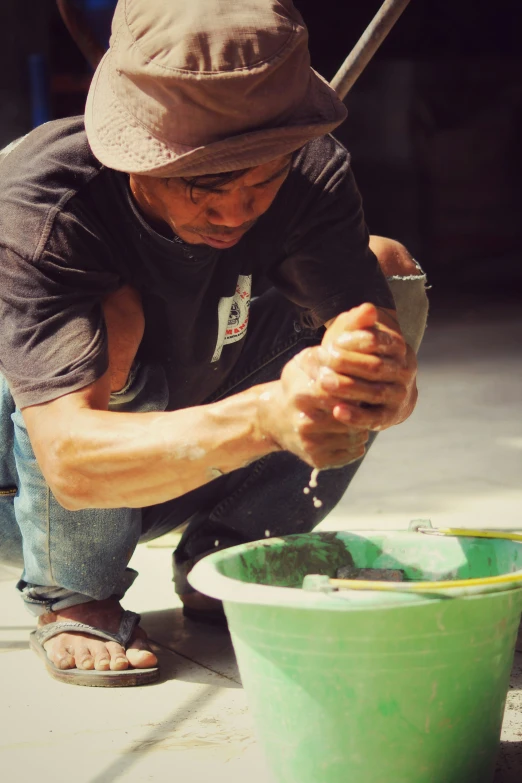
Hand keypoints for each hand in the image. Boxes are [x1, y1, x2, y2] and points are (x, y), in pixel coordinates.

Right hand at [257, 351, 369, 469]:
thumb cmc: (294, 385)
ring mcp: (312, 445)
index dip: (357, 387)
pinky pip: (353, 452)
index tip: (362, 383)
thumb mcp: (303, 362)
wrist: (272, 418)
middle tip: (364, 401)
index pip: (343, 391)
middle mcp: (306, 423)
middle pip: (353, 415)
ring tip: (357, 416)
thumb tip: (352, 348)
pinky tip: (350, 431)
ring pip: (357, 435)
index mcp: (303, 394)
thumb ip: (327, 353)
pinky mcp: (318, 460)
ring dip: (362, 425)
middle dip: (362, 408)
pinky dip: (357, 442)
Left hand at [319, 303, 416, 430]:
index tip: (333, 342)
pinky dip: (356, 416)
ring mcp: (399, 395)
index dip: (356, 342)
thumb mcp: (356, 336)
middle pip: (376, 367)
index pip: (380, 342)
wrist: (376, 387)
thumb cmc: (359, 355)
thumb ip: (359, 322)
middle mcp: (405, 372)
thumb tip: (368, 309)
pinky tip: (337, 411)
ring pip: (375, 392)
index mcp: (399, 348)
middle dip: (347, 363)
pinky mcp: (389, 417)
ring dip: (348, 388)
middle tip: (322, 361)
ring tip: (323, 381)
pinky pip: (374, 418)